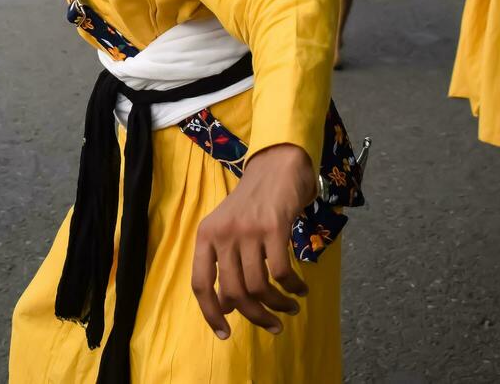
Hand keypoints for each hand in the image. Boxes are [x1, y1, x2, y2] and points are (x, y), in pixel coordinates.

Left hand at [192, 144, 313, 337]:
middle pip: (233, 292)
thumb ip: (223, 265)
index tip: (225, 334)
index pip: (199, 284)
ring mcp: (247, 230)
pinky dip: (293, 288)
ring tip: (290, 308)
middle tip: (273, 326)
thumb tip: (224, 305)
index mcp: (205, 236)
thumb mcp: (228, 231)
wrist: (277, 166)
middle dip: (255, 316)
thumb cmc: (252, 204)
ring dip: (277, 305)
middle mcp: (222, 233)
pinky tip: (300, 289)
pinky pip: (281, 272)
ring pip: (258, 286)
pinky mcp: (274, 227)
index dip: (210, 313)